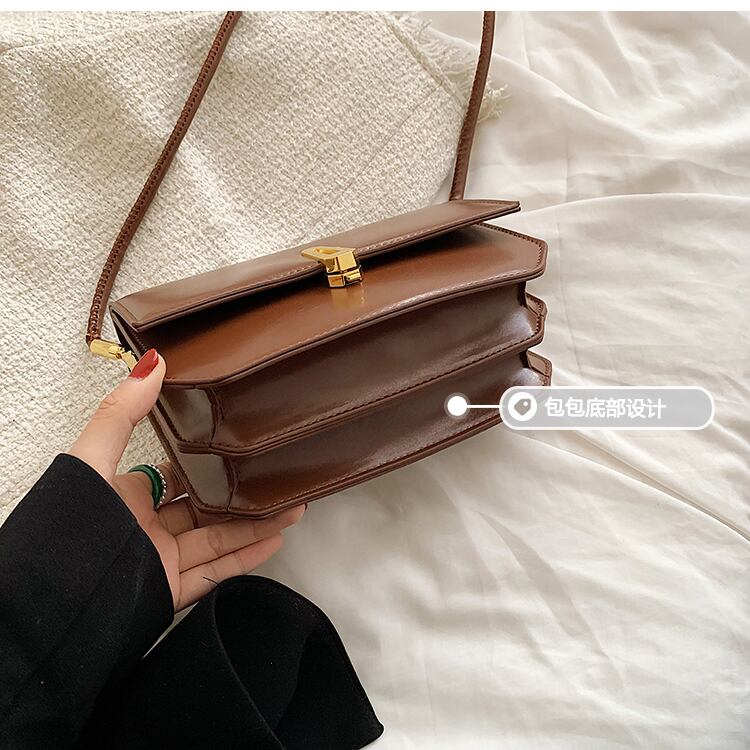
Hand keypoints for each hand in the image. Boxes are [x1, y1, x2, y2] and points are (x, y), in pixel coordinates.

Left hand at [69, 349, 302, 610]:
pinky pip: (215, 574)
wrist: (56, 597)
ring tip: (290, 510)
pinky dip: (245, 560)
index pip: (173, 478)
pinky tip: (272, 543)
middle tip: (275, 482)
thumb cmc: (66, 527)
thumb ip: (122, 414)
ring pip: (218, 541)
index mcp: (127, 498)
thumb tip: (152, 364)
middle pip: (205, 510)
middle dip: (242, 498)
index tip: (236, 449)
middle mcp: (146, 529)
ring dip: (255, 527)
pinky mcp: (168, 591)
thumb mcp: (92, 459)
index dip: (204, 465)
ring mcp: (160, 562)